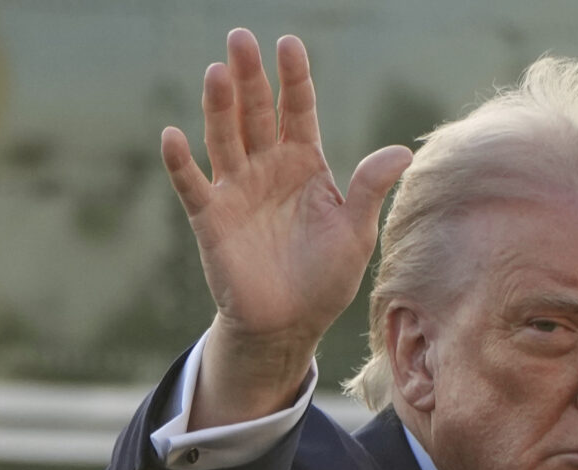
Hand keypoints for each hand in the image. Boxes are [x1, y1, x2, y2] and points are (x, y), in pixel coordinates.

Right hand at [161, 28, 410, 426]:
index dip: (294, 79)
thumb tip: (404, 150)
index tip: (289, 44)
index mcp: (305, 164)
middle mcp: (267, 167)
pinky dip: (181, 162)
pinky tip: (173, 135)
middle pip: (256, 113)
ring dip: (218, 106)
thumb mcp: (356, 232)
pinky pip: (192, 185)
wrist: (290, 323)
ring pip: (224, 137)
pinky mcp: (210, 218)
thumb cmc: (326, 277)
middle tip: (241, 38)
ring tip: (218, 71)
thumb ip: (370, 189)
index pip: (298, 111)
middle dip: (250, 77)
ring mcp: (236, 189)